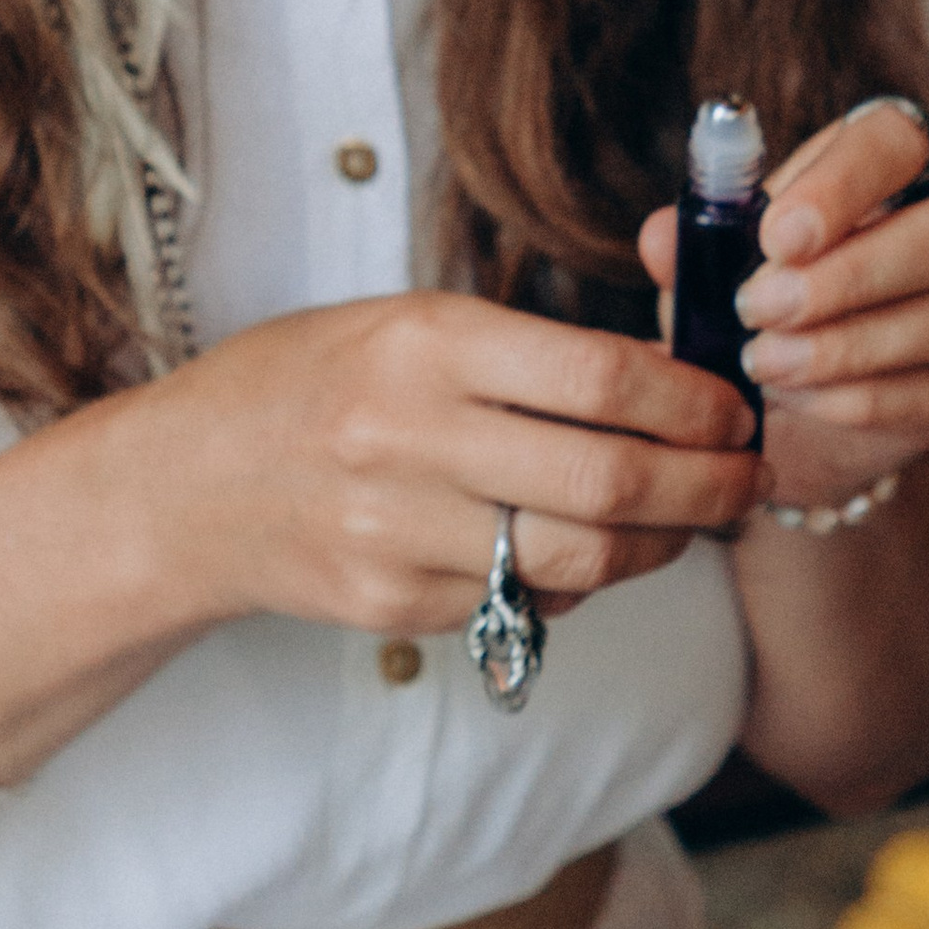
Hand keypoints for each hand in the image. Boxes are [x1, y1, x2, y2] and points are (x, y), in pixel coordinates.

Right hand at [141, 291, 764, 637]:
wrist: (183, 485)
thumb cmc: (310, 383)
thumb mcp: (407, 325)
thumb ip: (529, 353)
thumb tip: (671, 379)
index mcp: (426, 342)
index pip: (606, 379)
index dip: (696, 404)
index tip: (734, 410)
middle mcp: (410, 436)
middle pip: (611, 483)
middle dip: (707, 487)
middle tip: (745, 478)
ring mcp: (397, 531)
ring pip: (583, 561)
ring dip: (660, 547)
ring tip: (685, 522)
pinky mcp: (391, 603)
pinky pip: (524, 602)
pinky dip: (575, 583)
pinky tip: (582, 554)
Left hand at [636, 100, 928, 519]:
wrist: (770, 416)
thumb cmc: (748, 311)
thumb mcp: (710, 275)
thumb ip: (692, 249)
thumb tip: (662, 236)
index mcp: (883, 169)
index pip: (897, 139)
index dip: (845, 183)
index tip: (775, 237)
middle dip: (852, 273)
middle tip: (758, 310)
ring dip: (854, 342)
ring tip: (765, 364)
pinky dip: (864, 397)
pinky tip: (798, 400)